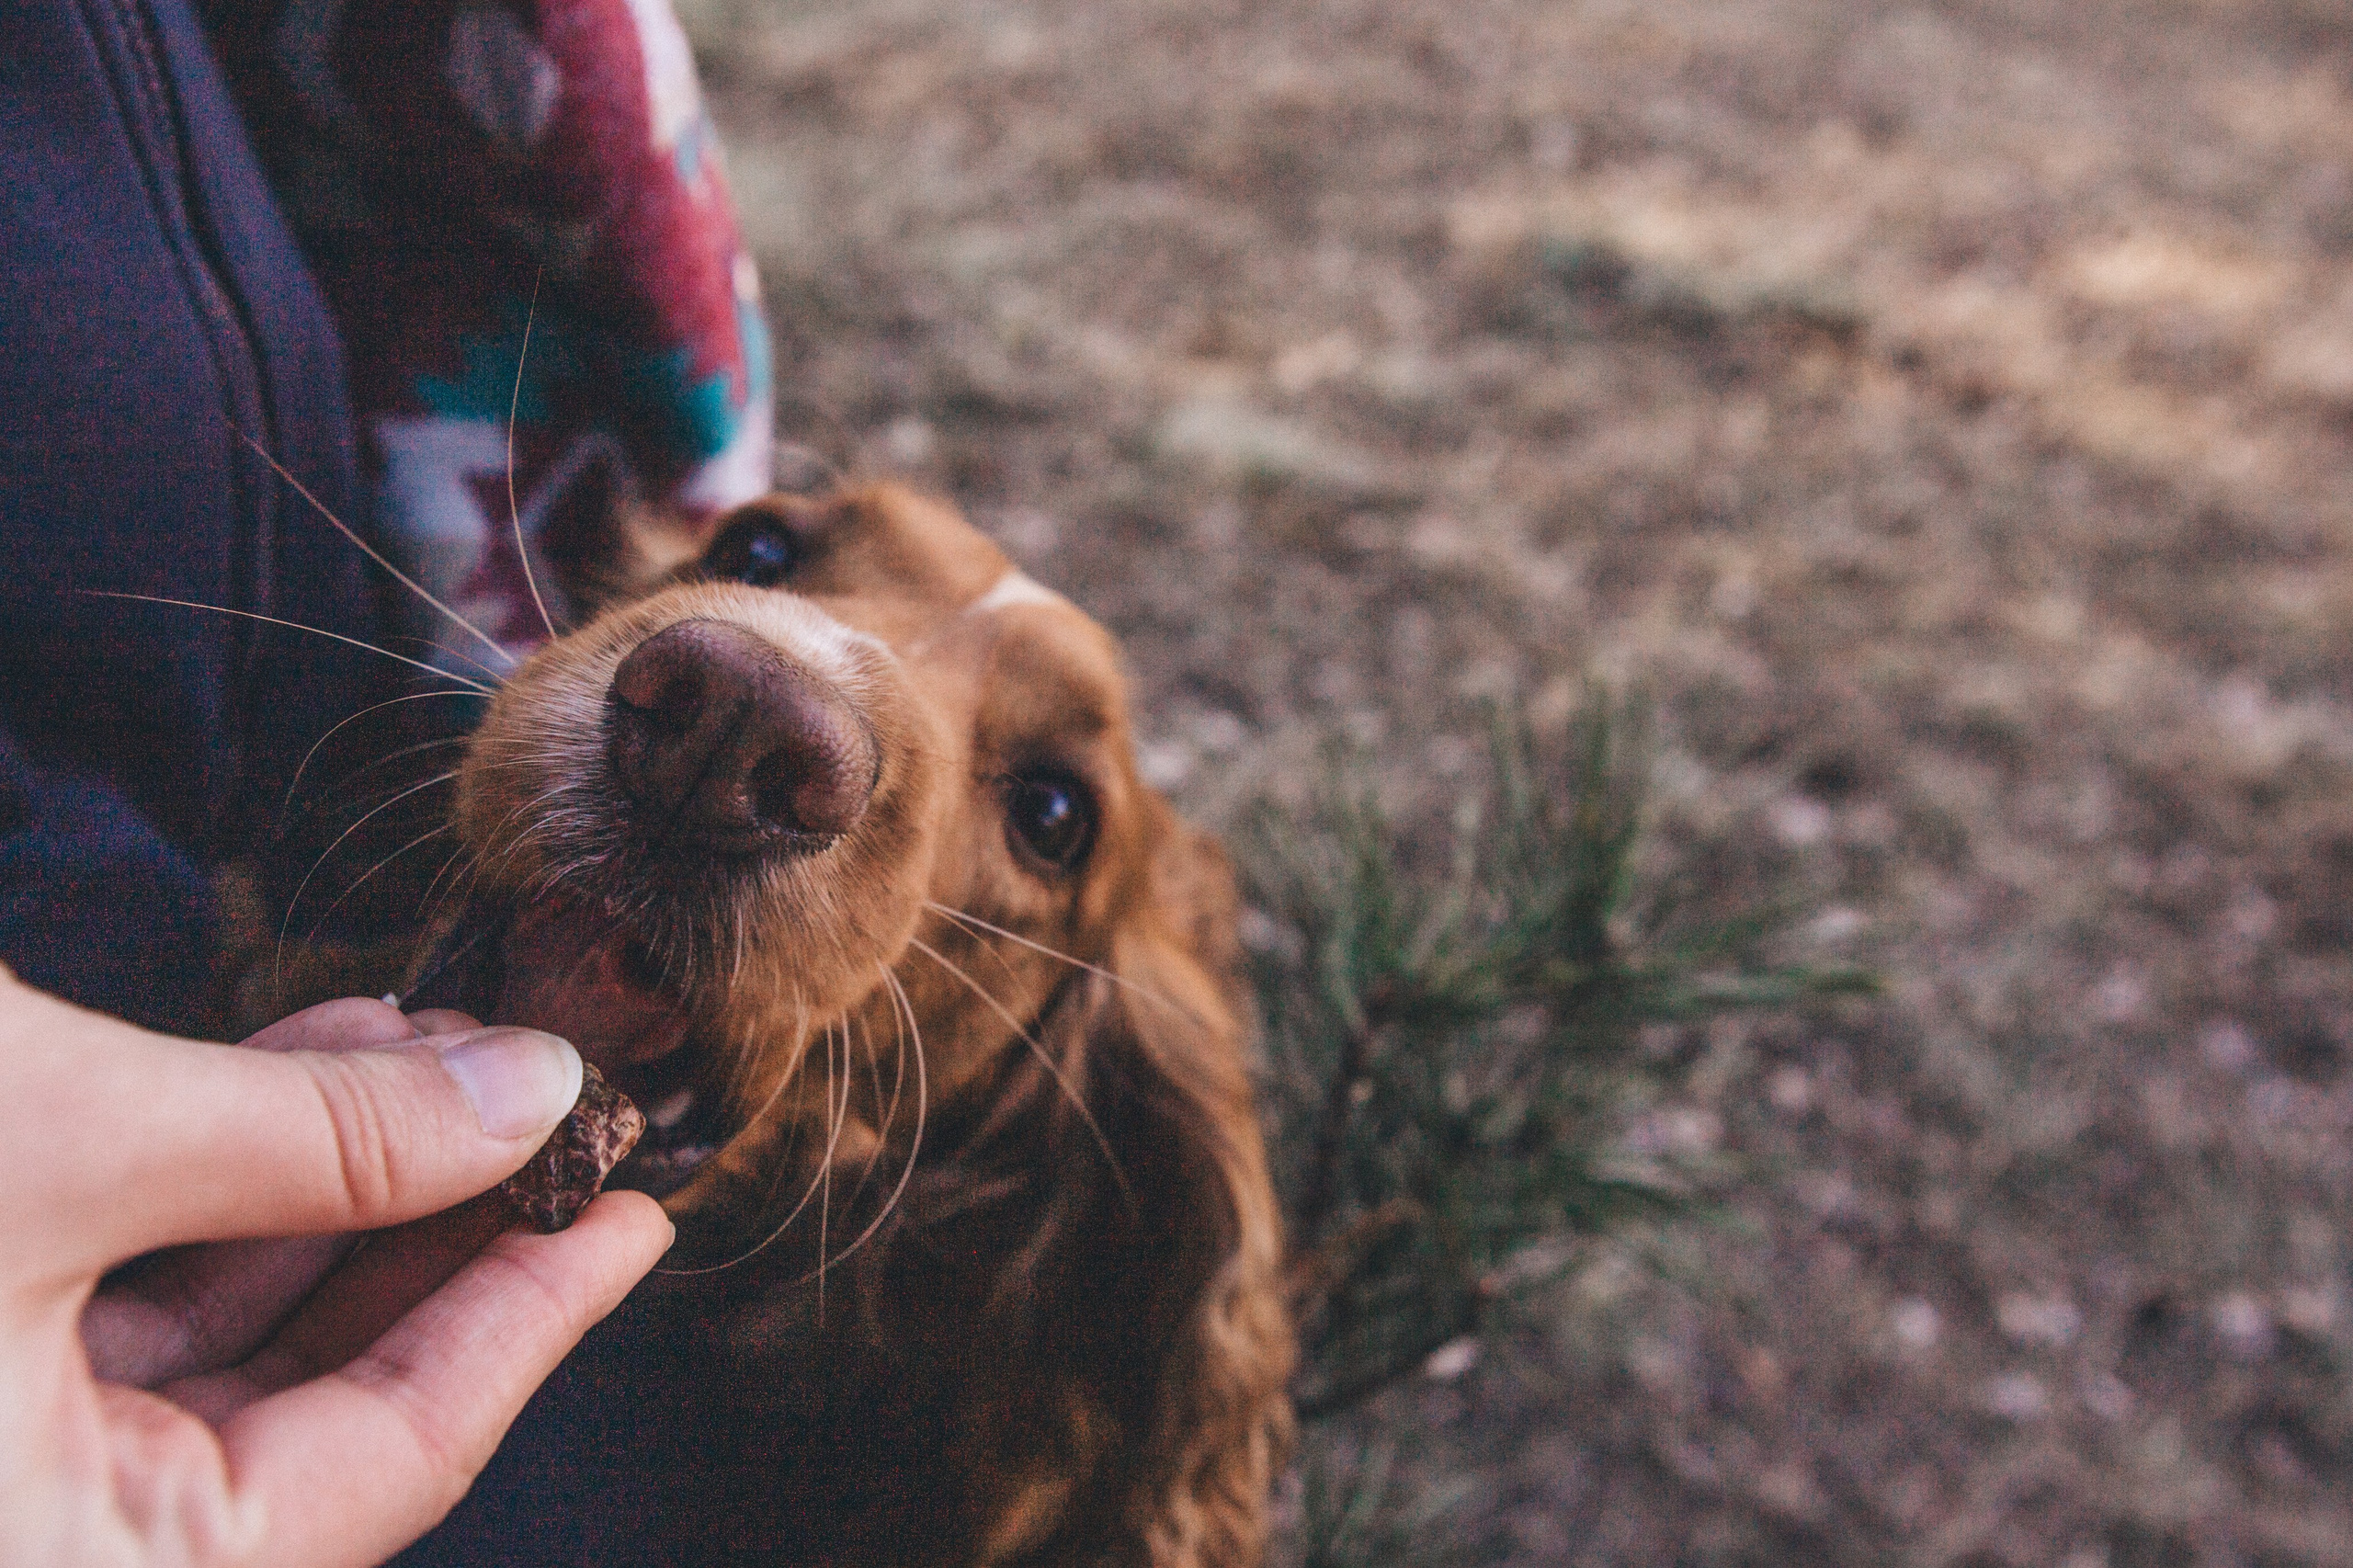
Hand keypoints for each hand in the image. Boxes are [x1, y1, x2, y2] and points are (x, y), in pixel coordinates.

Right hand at [0, 976, 673, 1566]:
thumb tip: (530, 1093)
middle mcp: (44, 1541)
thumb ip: (318, 1133)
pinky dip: (230, 1170)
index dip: (535, 1316)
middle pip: (323, 1397)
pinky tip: (328, 1050)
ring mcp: (5, 1458)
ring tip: (450, 1049)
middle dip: (445, 1221)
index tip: (636, 1219)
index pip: (399, 1455)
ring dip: (345, 1167)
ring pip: (228, 1331)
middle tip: (554, 1110)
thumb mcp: (73, 1144)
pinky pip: (132, 1291)